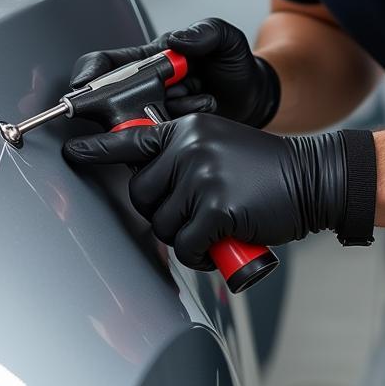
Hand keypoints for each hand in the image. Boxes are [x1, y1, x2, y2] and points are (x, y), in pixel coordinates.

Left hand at [63, 114, 375, 268]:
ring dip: (184, 238)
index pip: (131, 140)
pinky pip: (185, 245)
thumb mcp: (219, 146)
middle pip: (141, 196)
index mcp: (186, 131)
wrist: (313, 179)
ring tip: (214, 228)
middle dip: (161, 214)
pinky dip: (201, 255)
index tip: (71, 151)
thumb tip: (152, 188)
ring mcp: (201, 176)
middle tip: (194, 216)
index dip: (97, 149)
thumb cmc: (265, 172)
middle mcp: (188, 148)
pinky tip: (221, 243)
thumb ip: (183, 158)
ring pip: (161, 225)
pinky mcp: (216, 207)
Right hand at [69, 18, 280, 126]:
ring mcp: (155, 114)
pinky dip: (180, 129)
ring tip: (200, 95)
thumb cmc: (234, 65)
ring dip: (167, 113)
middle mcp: (145, 88)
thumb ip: (204, 32)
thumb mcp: (225, 38)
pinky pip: (159, 141)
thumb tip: (176, 40)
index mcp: (147, 60)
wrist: (257, 99)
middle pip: (113, 102)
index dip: (89, 73)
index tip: (83, 85)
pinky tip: (204, 108)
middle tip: (160, 97)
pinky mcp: (167, 137)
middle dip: (128, 104)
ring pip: (138, 124)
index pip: (106, 64)